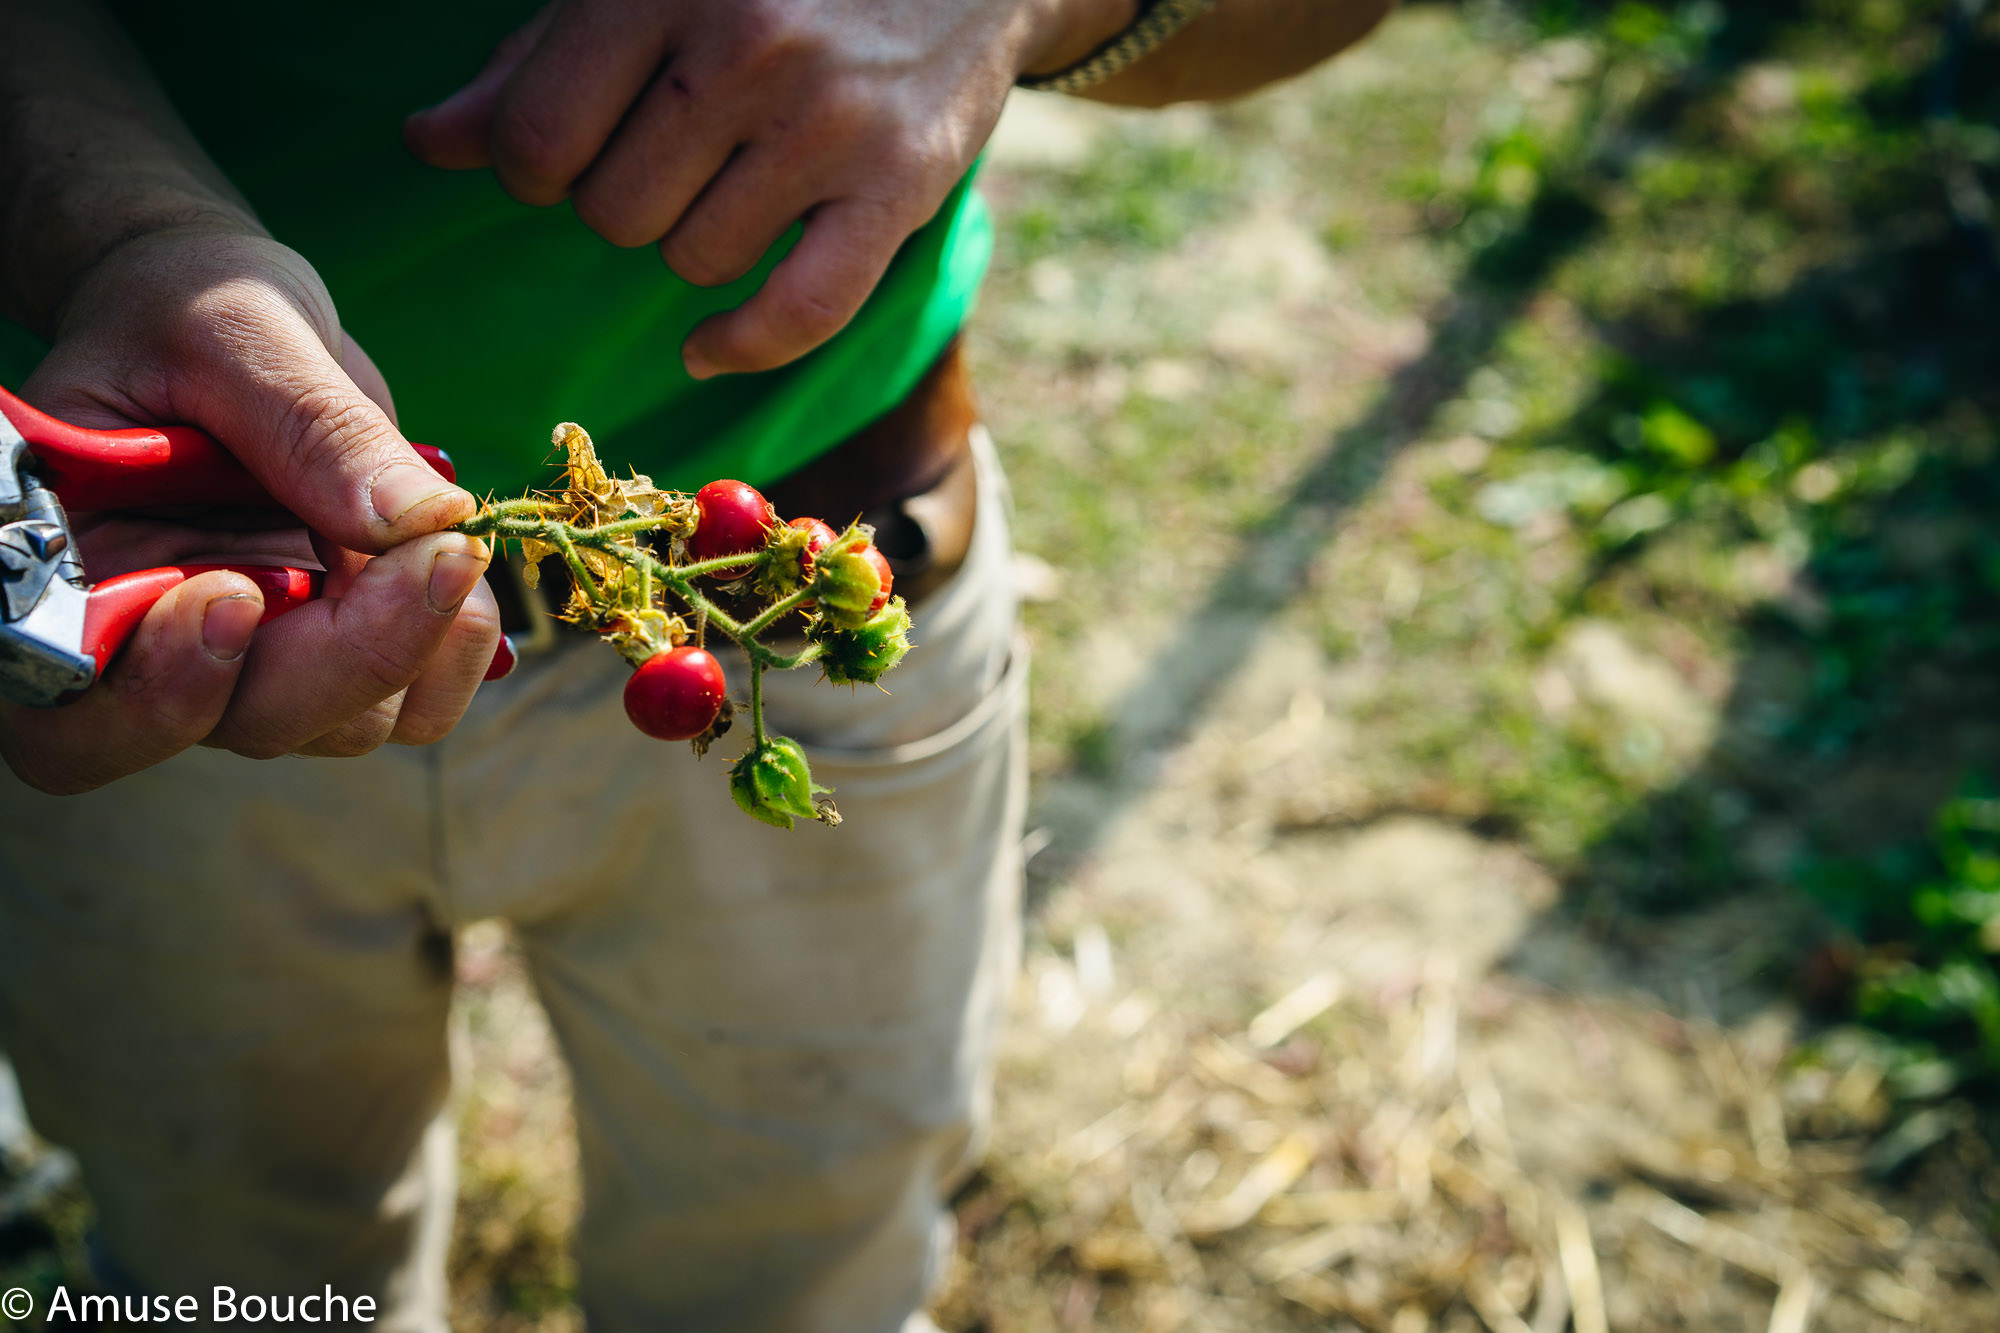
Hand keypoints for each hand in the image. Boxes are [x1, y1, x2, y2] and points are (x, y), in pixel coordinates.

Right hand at [0, 227, 500, 793]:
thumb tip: (425, 521)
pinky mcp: (331, 645)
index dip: (162, 690)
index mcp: (71, 574)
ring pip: (341, 725)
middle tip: (436, 554)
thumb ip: (312, 426)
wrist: (224, 312)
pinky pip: (410, 705)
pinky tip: (459, 566)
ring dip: (418, 646)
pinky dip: (454, 653)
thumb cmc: (190, 308)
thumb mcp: (238, 334)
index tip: (242, 593)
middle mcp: (153, 643)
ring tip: (443, 539)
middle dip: (352, 656)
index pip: (77, 712)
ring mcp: (250, 658)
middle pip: (246, 722)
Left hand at [403, 0, 1132, 377]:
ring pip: (693, 261)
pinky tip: (705, 350)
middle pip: (613, 213)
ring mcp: (827, 122)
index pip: (536, 139)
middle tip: (669, 159)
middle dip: (620, 203)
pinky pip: (800, 312)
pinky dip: (743, 346)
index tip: (565, 157)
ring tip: (733, 185)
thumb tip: (430, 144)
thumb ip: (535, 60)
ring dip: (695, 246)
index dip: (530, 170)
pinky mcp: (898, 184)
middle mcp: (745, 48)